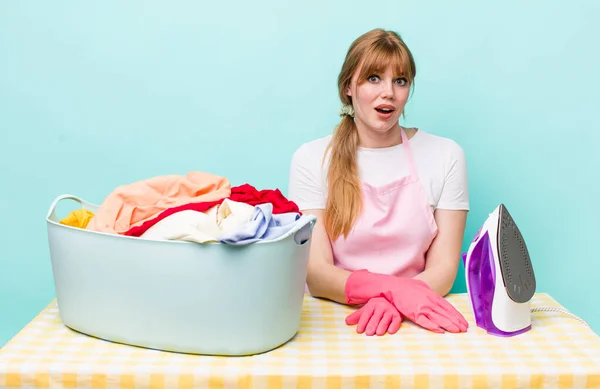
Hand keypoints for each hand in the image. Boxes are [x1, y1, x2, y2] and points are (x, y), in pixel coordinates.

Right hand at [345, 269, 468, 333]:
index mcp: (432, 296)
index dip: (456, 315)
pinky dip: (433, 326)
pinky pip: (425, 321)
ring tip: (457, 331)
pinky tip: (440, 331)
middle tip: (464, 329)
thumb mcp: (422, 287)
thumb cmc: (407, 287)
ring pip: (438, 318)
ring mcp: (422, 307)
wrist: (394, 287)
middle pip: (446, 313)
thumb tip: (436, 298)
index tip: (463, 322)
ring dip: (449, 325)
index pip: (448, 307)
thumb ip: (430, 294)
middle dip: (456, 321)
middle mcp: (430, 301)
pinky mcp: (414, 312)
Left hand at [345, 297, 401, 335]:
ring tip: (378, 333)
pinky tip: (390, 331)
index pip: (366, 314)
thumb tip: (346, 322)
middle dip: (372, 325)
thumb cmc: (376, 308)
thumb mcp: (366, 309)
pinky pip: (396, 321)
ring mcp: (389, 310)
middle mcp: (381, 306)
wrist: (391, 299)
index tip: (359, 331)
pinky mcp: (397, 315)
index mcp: (372, 305)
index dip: (362, 322)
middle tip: (368, 334)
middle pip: (375, 318)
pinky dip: (394, 326)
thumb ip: (357, 316)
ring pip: (385, 320)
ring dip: (382, 326)